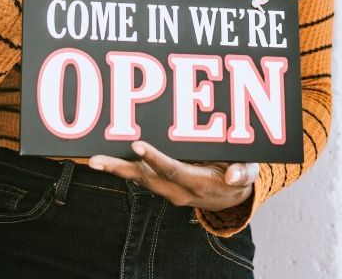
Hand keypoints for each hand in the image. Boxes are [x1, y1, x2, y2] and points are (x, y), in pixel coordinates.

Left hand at [88, 140, 257, 211]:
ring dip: (116, 169)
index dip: (156, 158)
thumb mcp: (247, 173)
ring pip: (139, 177)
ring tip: (93, 160)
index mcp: (199, 185)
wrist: (232, 196)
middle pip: (146, 178)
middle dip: (121, 168)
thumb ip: (243, 173)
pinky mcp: (163, 182)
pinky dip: (123, 166)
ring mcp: (168, 188)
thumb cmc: (238, 177)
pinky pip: (140, 174)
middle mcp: (178, 190)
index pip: (173, 171)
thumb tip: (235, 175)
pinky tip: (107, 158)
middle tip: (97, 160)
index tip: (139, 145)